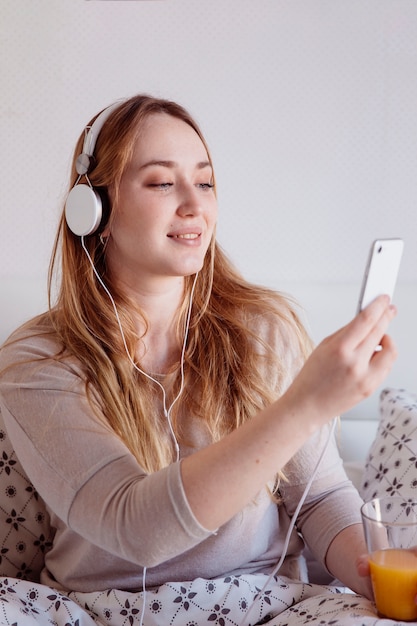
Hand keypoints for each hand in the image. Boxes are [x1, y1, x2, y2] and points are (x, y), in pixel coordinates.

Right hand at [284, 295, 396, 428]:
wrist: (306, 407)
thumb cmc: (311, 378)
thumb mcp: (323, 347)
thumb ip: (345, 333)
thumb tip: (364, 319)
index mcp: (340, 349)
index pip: (366, 321)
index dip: (378, 306)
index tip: (384, 299)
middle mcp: (355, 364)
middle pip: (380, 332)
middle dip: (386, 317)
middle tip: (389, 309)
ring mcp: (365, 378)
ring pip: (390, 350)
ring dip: (386, 339)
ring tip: (379, 337)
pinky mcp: (371, 388)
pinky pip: (386, 366)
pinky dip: (383, 357)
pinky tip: (375, 354)